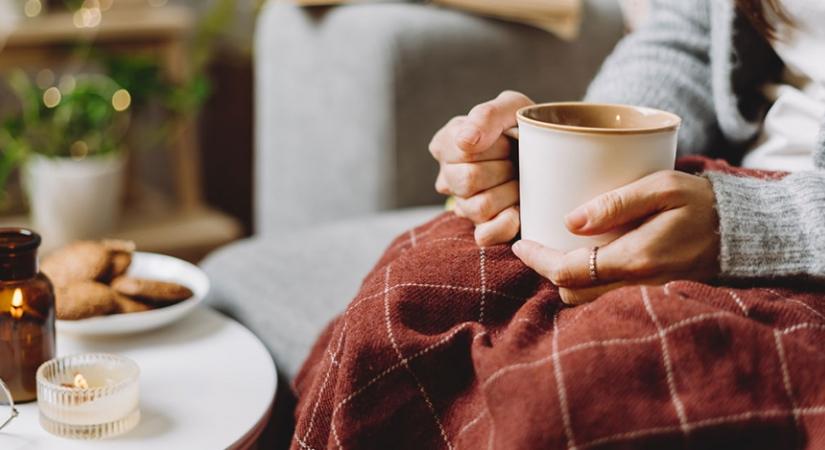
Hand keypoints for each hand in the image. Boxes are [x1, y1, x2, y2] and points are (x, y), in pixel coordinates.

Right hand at [429, 91, 533, 245]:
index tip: (507, 139)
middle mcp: (448, 177)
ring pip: (478, 207)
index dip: (493, 146)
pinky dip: (506, 223)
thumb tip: (466, 141)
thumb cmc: (526, 128)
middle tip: (516, 160)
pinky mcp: (484, 228)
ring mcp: (464, 205)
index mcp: (447, 143)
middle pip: (466, 181)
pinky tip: (519, 209)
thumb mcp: (512, 107)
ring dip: (508, 193)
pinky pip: (485, 235)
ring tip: (520, 181)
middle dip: (502, 168)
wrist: (553, 154)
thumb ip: (487, 115)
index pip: (461, 151)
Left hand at [511, 171, 719, 304]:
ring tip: (557, 248)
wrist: (744, 233)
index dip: (537, 259)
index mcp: (634, 259)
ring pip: (586, 299)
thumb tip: (570, 221)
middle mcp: (635, 285)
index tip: (520, 243)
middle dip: (548, 270)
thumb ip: (616, 203)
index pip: (568, 271)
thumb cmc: (703, 204)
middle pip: (571, 292)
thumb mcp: (662, 188)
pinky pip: (605, 297)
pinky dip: (587, 282)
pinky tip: (586, 258)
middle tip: (536, 242)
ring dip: (567, 278)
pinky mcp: (649, 294)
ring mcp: (643, 294)